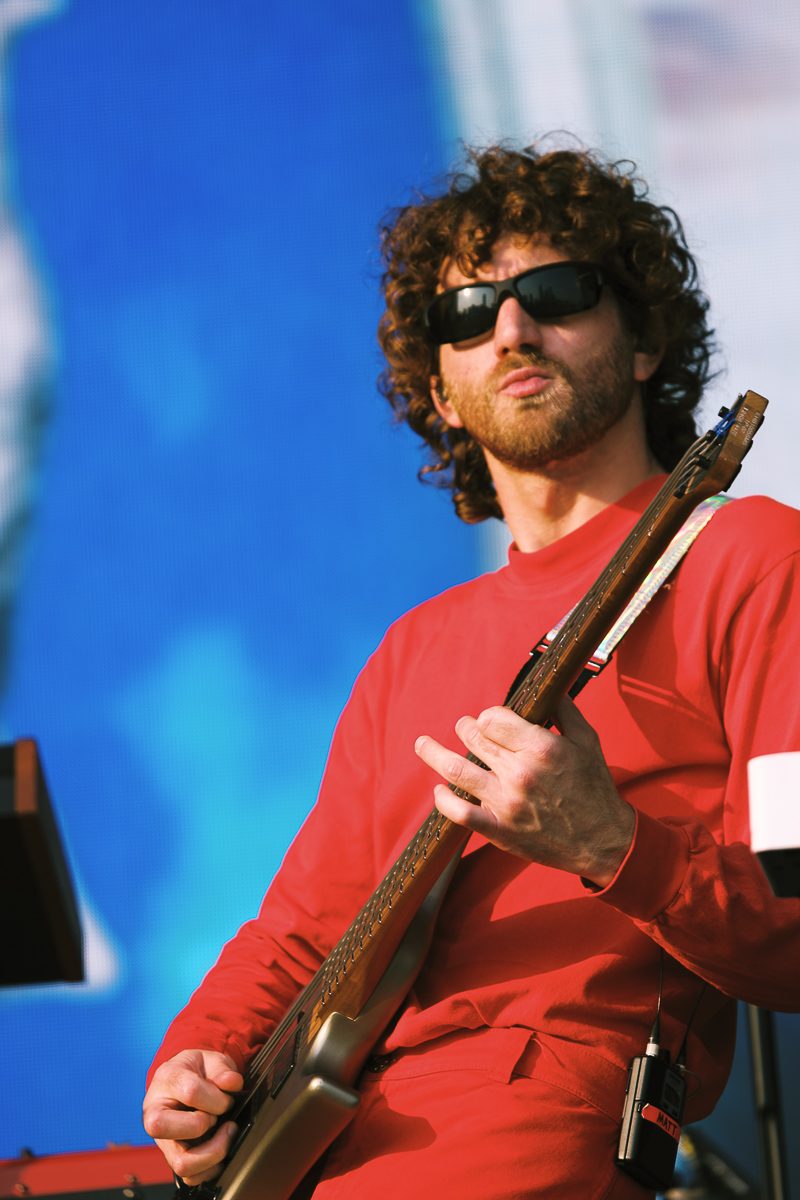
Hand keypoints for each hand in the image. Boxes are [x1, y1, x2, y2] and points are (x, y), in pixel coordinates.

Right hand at [143, 1049, 243, 1185]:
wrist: (186, 1081)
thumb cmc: (196, 1071)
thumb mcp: (209, 1059)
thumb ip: (222, 1069)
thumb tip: (232, 1083)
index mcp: (166, 1080)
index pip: (191, 1092)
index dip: (217, 1098)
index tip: (228, 1098)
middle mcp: (155, 1113)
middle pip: (163, 1128)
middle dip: (203, 1124)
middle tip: (218, 1117)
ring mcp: (163, 1139)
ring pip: (181, 1162)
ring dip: (212, 1152)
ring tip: (225, 1135)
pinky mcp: (173, 1157)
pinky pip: (190, 1176)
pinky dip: (211, 1168)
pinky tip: (220, 1148)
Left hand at [414, 696, 633, 886]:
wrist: (603, 841)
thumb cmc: (595, 787)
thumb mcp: (587, 740)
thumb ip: (564, 709)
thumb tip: (546, 686)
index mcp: (541, 747)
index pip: (492, 718)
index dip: (489, 716)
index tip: (492, 721)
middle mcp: (520, 772)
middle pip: (473, 738)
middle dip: (466, 728)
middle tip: (466, 728)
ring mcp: (506, 803)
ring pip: (456, 770)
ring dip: (434, 753)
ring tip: (422, 744)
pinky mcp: (500, 830)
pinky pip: (460, 814)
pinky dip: (443, 801)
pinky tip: (437, 791)